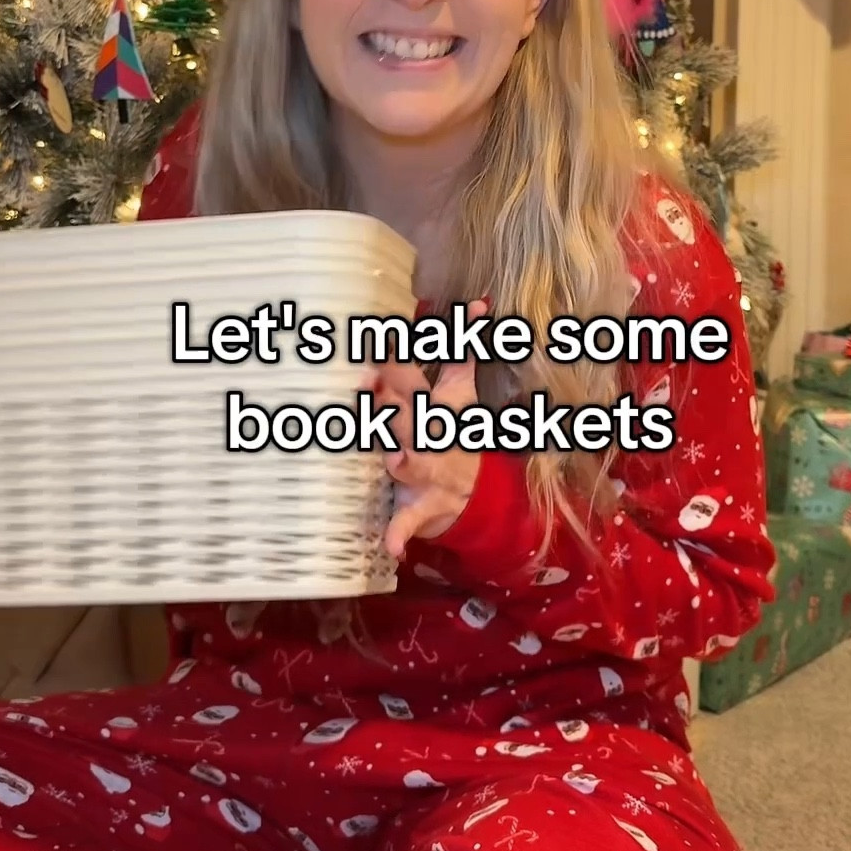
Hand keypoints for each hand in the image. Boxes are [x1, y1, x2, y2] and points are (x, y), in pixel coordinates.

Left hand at [377, 300, 486, 560]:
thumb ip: (463, 349)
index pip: (413, 373)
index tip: (381, 335)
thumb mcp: (458, 393)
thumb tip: (481, 302)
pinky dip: (401, 535)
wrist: (476, 498)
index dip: (397, 355)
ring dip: (404, 461)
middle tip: (369, 381)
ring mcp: (430, 472)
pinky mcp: (424, 508)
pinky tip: (392, 548)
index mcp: (436, 406)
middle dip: (391, 400)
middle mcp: (433, 436)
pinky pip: (410, 523)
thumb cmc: (450, 437)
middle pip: (410, 413)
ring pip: (414, 465)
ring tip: (394, 458)